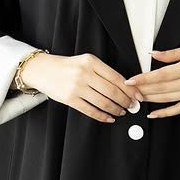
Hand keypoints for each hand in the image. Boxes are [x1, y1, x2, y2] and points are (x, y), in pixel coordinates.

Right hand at [24, 52, 138, 123]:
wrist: (42, 70)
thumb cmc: (66, 67)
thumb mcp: (85, 62)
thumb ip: (103, 72)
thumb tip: (124, 87)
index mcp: (91, 62)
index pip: (116, 77)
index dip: (130, 89)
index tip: (137, 95)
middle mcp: (84, 73)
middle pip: (112, 91)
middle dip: (125, 101)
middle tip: (131, 106)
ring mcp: (76, 87)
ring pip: (103, 102)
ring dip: (115, 109)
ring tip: (121, 112)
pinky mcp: (70, 99)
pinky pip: (90, 110)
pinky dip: (102, 116)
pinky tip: (109, 118)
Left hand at [124, 43, 179, 117]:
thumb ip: (171, 54)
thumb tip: (153, 55)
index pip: (161, 75)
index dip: (144, 79)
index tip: (131, 80)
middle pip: (161, 88)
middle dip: (143, 90)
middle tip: (128, 90)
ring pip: (167, 99)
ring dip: (149, 99)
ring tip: (136, 98)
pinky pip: (178, 109)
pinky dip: (165, 113)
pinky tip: (153, 114)